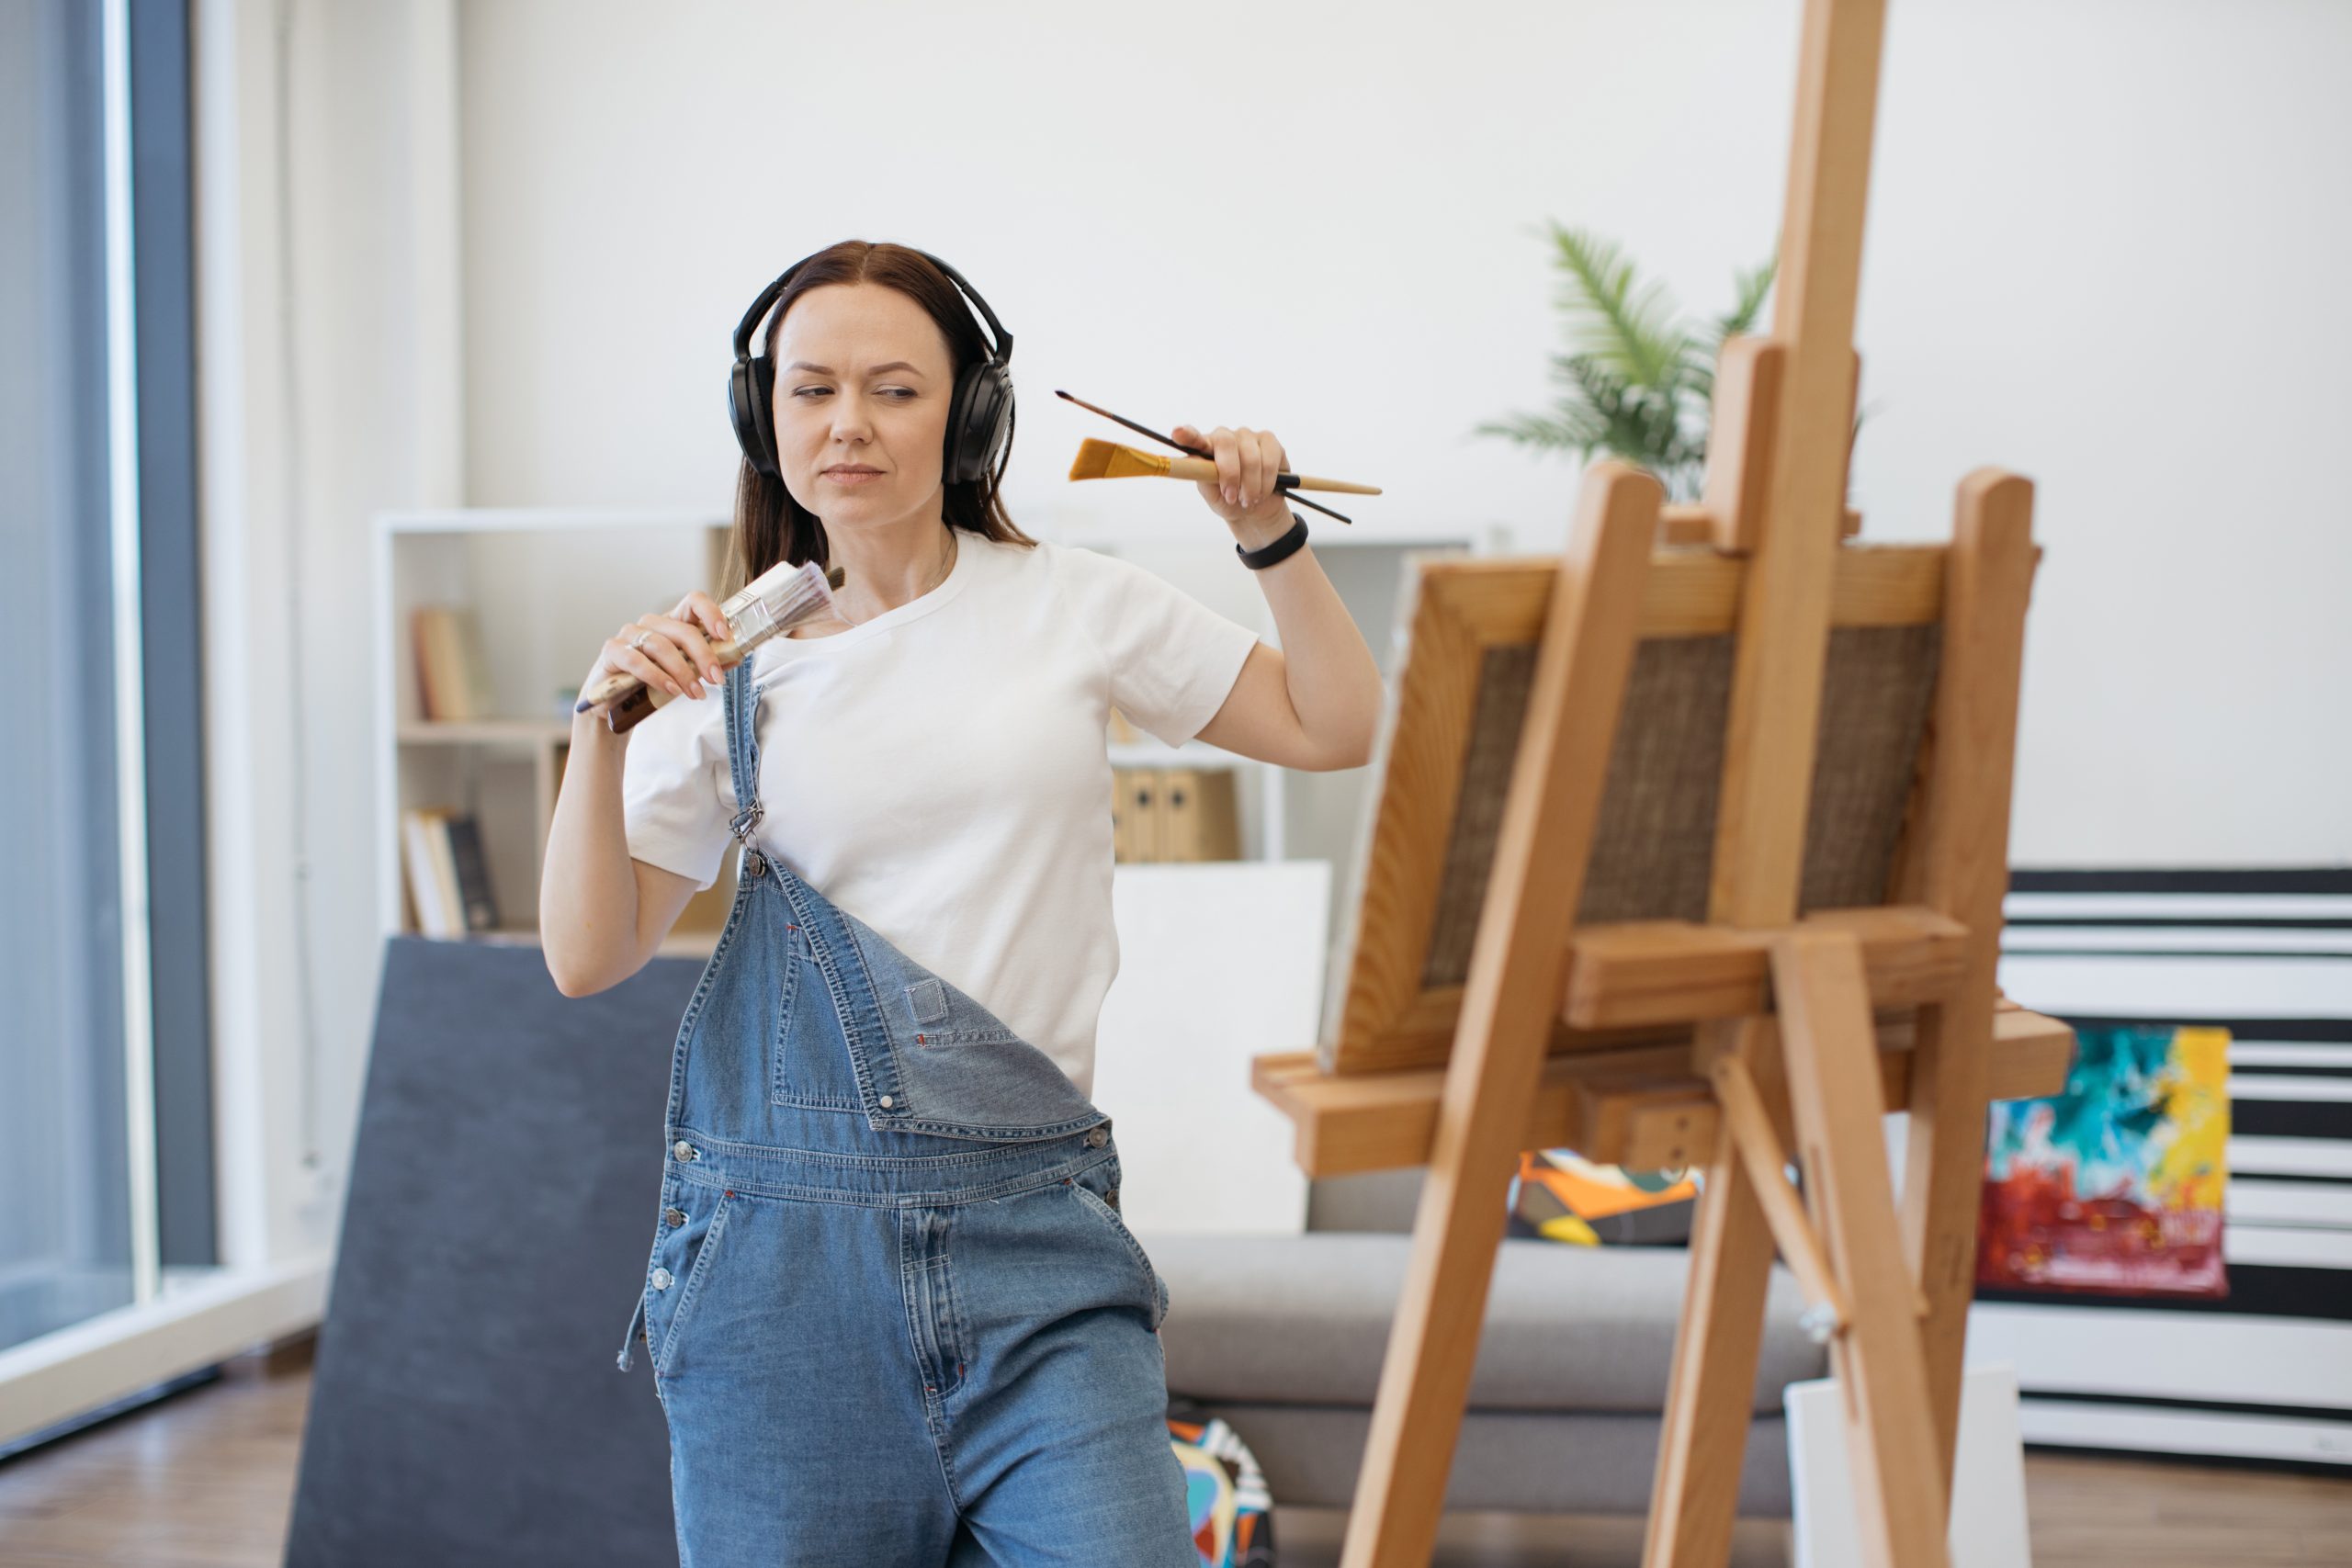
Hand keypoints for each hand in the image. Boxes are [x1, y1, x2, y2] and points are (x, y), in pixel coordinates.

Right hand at [586, 590, 733, 704]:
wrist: (615, 704)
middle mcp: (651, 624)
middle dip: (704, 655)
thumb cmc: (650, 684)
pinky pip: (637, 661)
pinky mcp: (613, 651)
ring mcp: (629, 635)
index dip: (711, 613)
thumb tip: (735, 658)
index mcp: (672, 623)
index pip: (693, 602)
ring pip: (661, 646)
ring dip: (683, 672)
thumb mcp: (683, 674)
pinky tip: (671, 690)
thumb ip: (705, 664)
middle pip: (682, 630)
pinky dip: (657, 677)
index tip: (724, 635)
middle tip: (716, 678)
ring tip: (695, 693)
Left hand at [1172, 423, 1294, 541]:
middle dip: (1230, 474)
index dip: (1187, 434)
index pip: (1194, 437)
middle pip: (1226, 442)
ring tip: (1248, 499)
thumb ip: (1203, 477)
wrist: (1256, 510)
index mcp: (1205, 447)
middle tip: (1232, 497)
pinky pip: (1269, 461)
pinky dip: (1266, 482)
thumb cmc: (1229, 500)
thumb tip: (1194, 463)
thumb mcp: (1211, 494)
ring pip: (1251, 458)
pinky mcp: (1269, 441)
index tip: (1177, 433)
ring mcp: (1248, 436)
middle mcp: (1225, 437)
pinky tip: (1263, 491)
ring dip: (1250, 486)